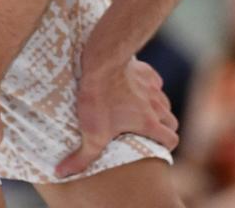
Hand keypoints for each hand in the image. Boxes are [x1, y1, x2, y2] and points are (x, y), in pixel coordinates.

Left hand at [55, 58, 178, 177]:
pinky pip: (155, 82)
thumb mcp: (90, 133)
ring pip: (165, 102)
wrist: (101, 61)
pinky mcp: (145, 71)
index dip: (166, 147)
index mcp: (148, 122)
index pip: (172, 139)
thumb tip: (62, 173)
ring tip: (139, 113)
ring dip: (157, 109)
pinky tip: (134, 90)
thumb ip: (81, 157)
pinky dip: (149, 89)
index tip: (155, 148)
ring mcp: (151, 86)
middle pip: (172, 121)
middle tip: (146, 133)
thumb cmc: (98, 98)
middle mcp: (155, 105)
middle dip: (164, 129)